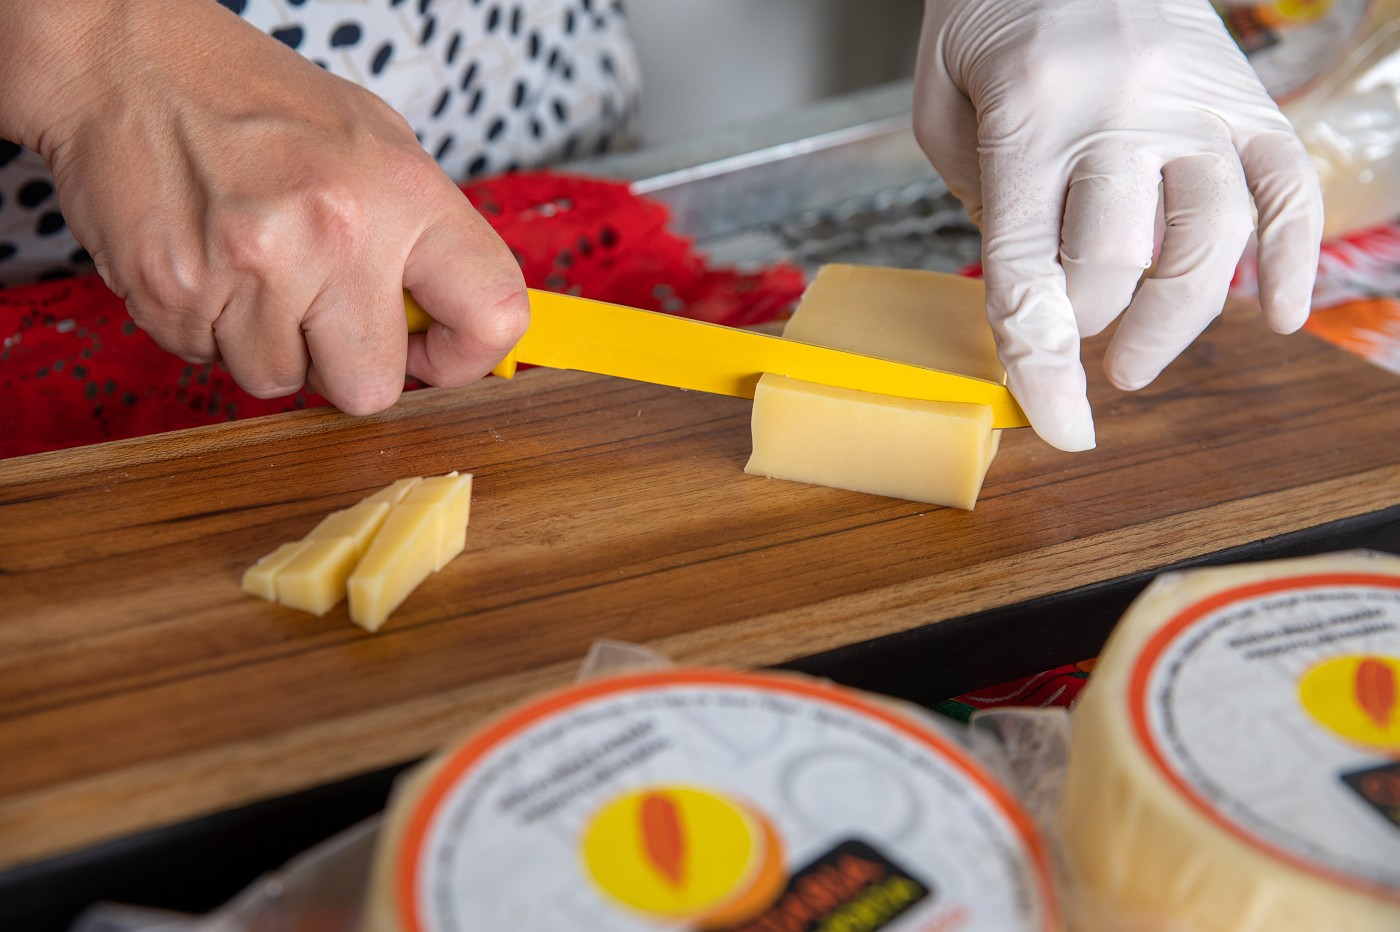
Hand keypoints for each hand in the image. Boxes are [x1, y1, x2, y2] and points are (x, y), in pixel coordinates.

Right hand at [0, 0, 526, 414]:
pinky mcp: (175, 295)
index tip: (436, 349)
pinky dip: (213, 328)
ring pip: (282, 382)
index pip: (493, 314)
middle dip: (349, 363)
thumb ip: (425, 238)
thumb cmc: (259, 101)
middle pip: (371, 389)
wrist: (128, 61)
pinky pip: (212, 362)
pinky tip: (212, 265)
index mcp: (405, 193)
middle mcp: (335, 234)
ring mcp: (250, 269)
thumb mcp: (379, 143)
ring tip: (255, 269)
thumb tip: (461, 320)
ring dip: (271, 344)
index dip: (467, 354)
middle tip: (325, 311)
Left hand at [913, 0, 1322, 450]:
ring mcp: (1196, 101)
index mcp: (1032, 112)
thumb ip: (977, 198)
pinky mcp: (1245, 95)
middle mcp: (1122, 109)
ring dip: (1176, 324)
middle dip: (1088, 329)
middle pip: (1117, 263)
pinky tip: (1276, 315)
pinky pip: (1290, 188)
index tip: (1057, 423)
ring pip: (1210, 241)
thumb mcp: (940, 102)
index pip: (1030, 270)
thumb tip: (1033, 289)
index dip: (1040, 362)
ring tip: (1136, 359)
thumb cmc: (988, 11)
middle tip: (1075, 342)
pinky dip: (1291, 260)